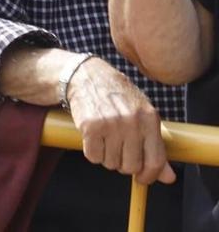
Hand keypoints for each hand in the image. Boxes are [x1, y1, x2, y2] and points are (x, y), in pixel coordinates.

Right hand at [66, 56, 175, 185]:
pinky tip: (94, 138)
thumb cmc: (118, 97)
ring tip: (105, 140)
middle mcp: (131, 121)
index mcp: (149, 119)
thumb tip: (169, 178)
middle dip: (123, 164)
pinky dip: (92, 152)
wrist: (86, 76)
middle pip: (131, 166)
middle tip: (119, 151)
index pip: (155, 160)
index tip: (142, 178)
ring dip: (107, 157)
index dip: (149, 175)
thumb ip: (156, 148)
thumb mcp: (142, 117)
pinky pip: (93, 156)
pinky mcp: (90, 126)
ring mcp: (110, 123)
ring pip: (110, 163)